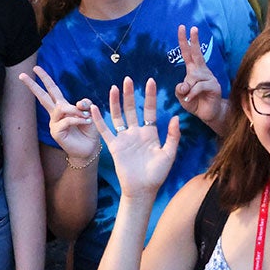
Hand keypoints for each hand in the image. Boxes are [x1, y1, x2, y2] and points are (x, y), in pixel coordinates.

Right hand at [21, 66, 101, 161]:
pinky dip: (77, 119)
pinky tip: (86, 121)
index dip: (45, 79)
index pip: (52, 90)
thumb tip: (77, 103)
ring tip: (86, 115)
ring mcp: (54, 123)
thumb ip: (85, 103)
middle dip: (33, 85)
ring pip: (61, 108)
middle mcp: (55, 114)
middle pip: (43, 96)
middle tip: (21, 75)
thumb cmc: (89, 129)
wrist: (90, 148)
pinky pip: (67, 120)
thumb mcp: (90, 112)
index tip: (35, 68)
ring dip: (74, 110)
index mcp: (62, 106)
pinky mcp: (56, 132)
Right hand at [100, 77, 180, 196]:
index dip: (150, 96)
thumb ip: (173, 136)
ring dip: (115, 102)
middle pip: (132, 109)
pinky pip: (105, 131)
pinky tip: (94, 108)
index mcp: (150, 133)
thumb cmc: (157, 174)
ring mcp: (124, 138)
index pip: (149, 110)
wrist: (142, 190)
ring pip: (118, 116)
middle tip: (128, 79)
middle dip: (130, 94)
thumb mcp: (169, 154)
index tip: (150, 81)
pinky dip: (99, 120)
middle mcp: (136, 133)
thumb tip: (176, 117)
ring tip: (114, 88)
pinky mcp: (114, 146)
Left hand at [171, 26, 224, 126]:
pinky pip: (199, 86)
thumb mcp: (182, 97)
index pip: (188, 54)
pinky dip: (192, 93)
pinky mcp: (214, 86)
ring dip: (188, 88)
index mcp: (193, 71)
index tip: (183, 28)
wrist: (209, 115)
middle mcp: (202, 71)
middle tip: (193, 27)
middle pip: (197, 54)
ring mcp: (209, 77)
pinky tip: (190, 98)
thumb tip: (183, 85)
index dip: (184, 41)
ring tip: (189, 97)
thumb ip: (180, 90)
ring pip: (193, 78)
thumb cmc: (195, 103)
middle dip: (194, 41)